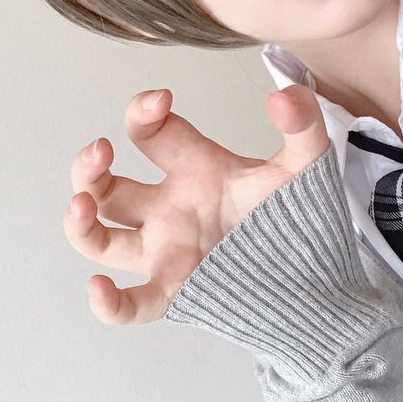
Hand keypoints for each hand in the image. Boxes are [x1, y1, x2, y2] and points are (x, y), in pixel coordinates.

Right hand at [64, 84, 328, 325]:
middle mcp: (169, 210)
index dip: (143, 112)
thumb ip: (304, 126)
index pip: (149, 134)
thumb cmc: (300, 218)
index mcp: (194, 170)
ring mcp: (168, 251)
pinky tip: (99, 289)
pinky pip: (132, 305)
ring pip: (101, 241)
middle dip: (89, 166)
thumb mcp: (306, 166)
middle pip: (107, 187)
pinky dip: (109, 304)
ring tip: (83, 206)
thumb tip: (284, 96)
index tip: (160, 100)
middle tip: (100, 150)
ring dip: (80, 223)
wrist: (322, 278)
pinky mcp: (178, 292)